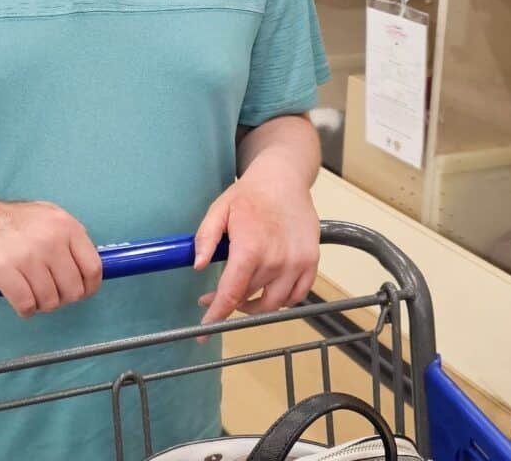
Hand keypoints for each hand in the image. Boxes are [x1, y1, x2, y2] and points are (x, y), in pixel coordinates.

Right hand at [0, 193, 101, 317]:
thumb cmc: (7, 221)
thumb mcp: (46, 217)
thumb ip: (68, 238)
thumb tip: (88, 270)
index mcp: (65, 225)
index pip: (93, 268)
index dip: (88, 288)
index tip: (79, 293)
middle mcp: (51, 238)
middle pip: (73, 289)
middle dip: (61, 299)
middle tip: (48, 295)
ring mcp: (28, 254)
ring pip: (49, 300)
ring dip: (40, 305)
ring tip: (30, 294)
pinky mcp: (3, 269)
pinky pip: (26, 304)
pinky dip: (25, 309)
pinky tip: (19, 300)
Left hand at [193, 155, 319, 331]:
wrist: (284, 178)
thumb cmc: (250, 193)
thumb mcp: (219, 210)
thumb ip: (206, 238)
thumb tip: (199, 266)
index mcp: (250, 249)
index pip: (231, 294)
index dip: (216, 315)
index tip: (204, 332)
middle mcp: (276, 260)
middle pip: (249, 299)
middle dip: (229, 303)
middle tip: (216, 297)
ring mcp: (297, 263)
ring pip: (274, 303)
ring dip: (256, 305)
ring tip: (243, 295)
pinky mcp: (311, 261)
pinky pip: (298, 296)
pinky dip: (283, 300)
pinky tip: (270, 291)